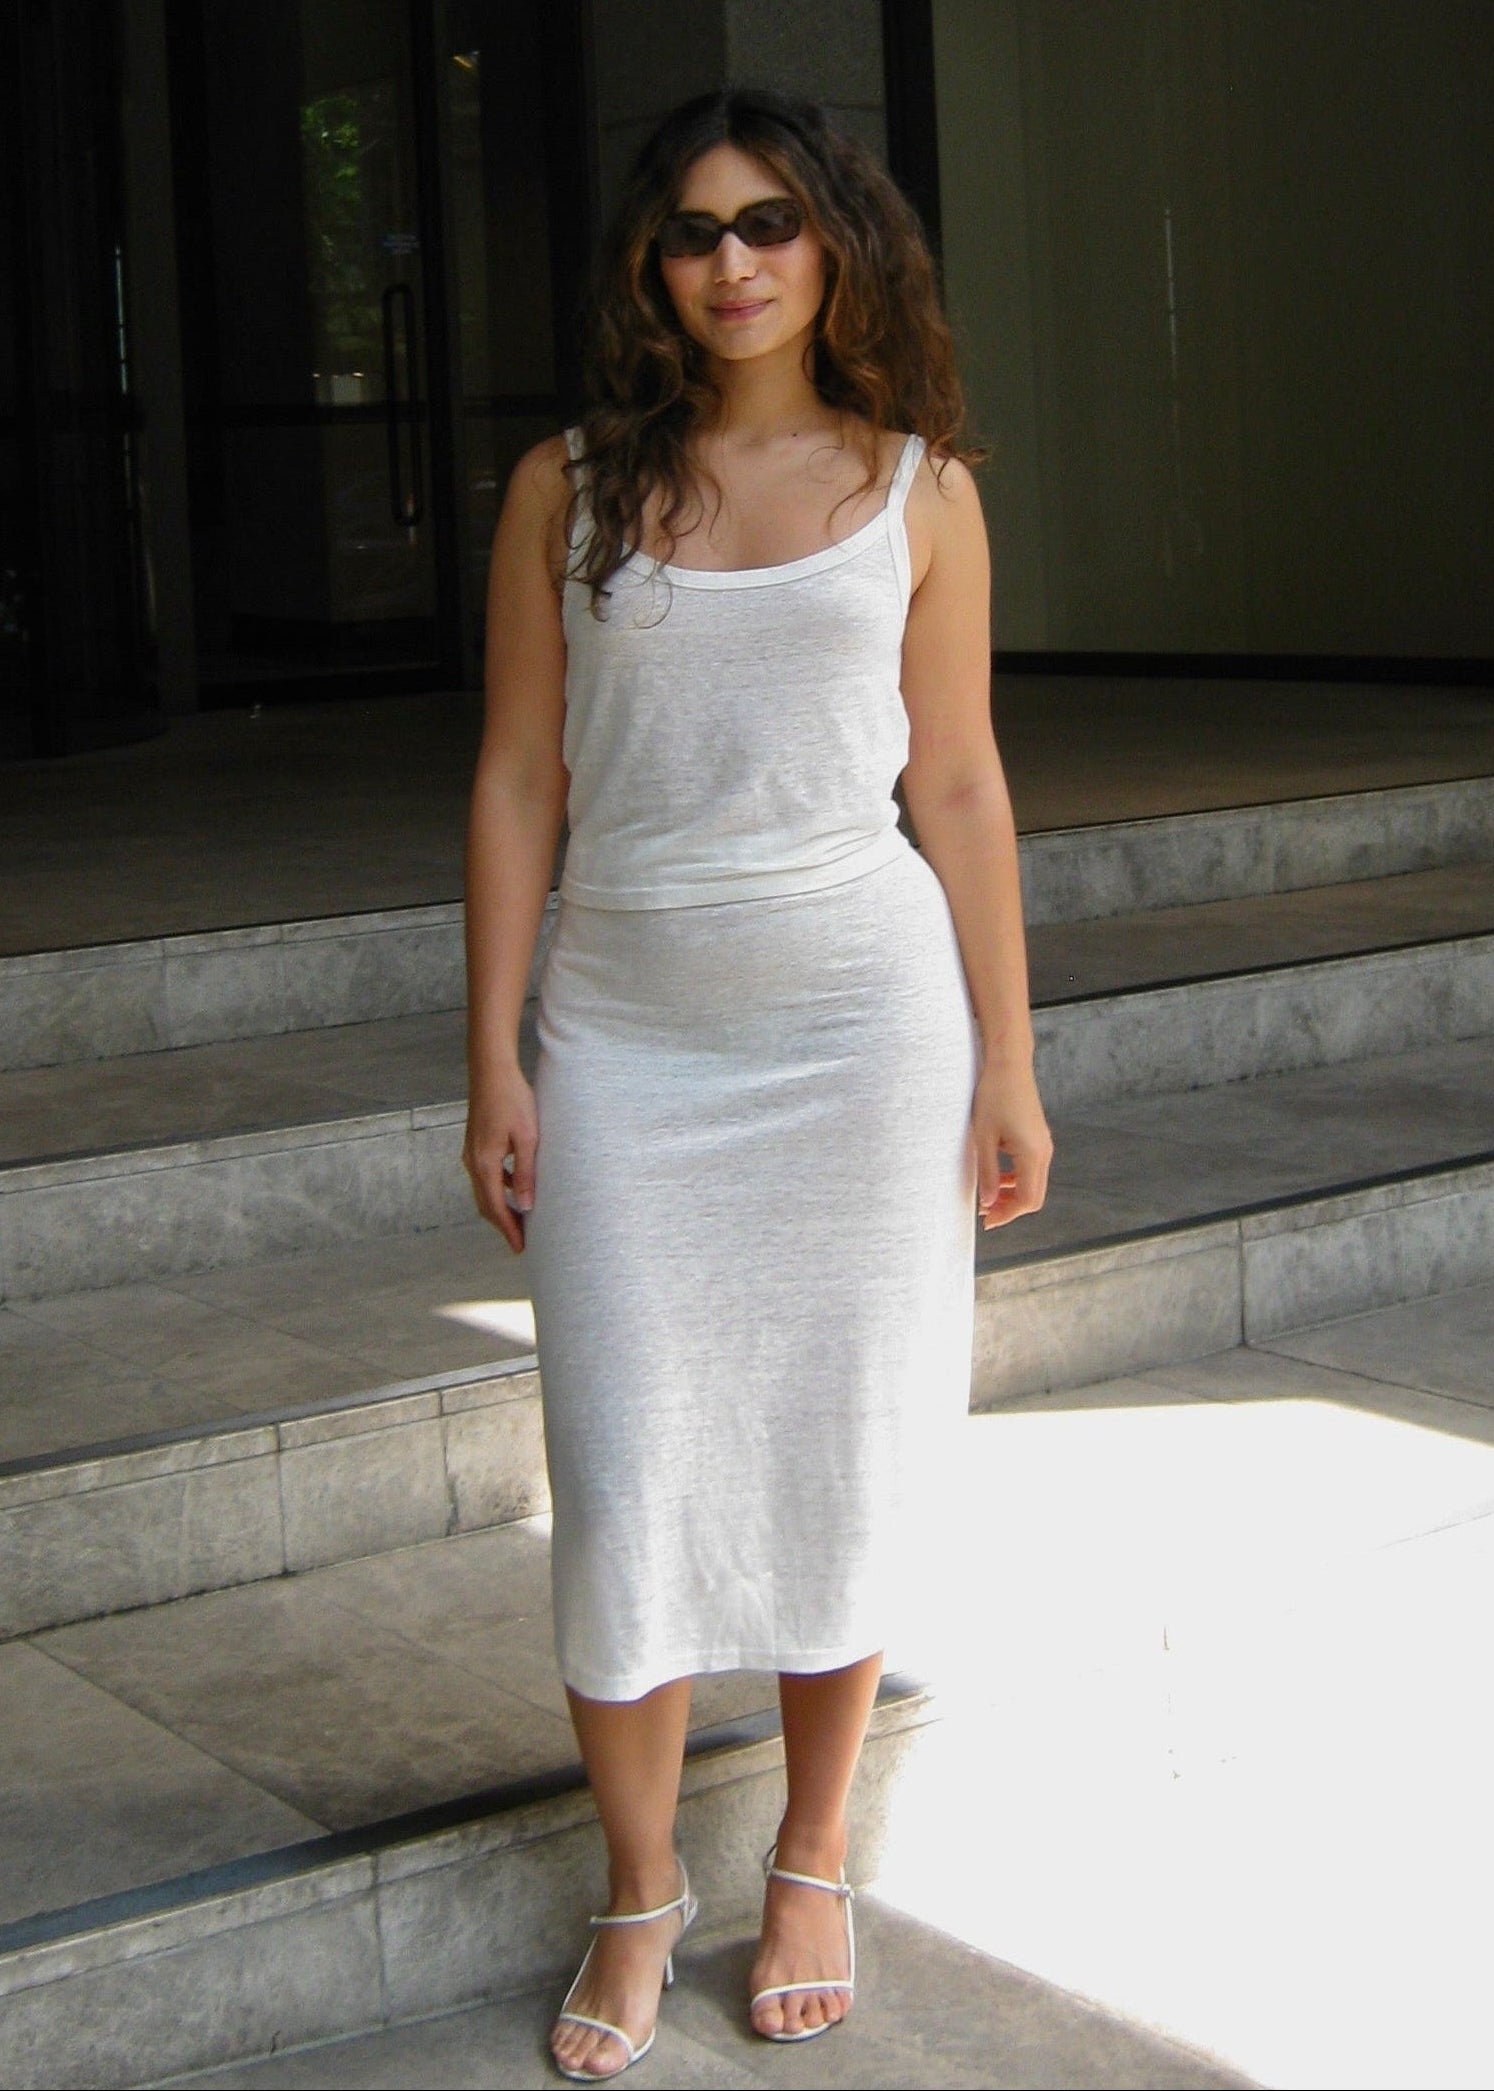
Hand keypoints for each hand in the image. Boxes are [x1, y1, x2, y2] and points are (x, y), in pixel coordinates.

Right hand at [463, 1068, 538, 1252]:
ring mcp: (471, 1152)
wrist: (491, 1069)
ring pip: (485, 1191)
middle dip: (503, 1224)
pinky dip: (499, 1189)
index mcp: (483, 1164)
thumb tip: (526, 1206)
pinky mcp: (476, 1143)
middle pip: (486, 1204)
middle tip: (521, 1241)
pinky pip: (486, 1175)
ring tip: (521, 1219)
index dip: (508, 1230)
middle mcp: (472, 1162)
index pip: (495, 1208)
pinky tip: (516, 1188)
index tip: (521, 1248)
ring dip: (501, 1207)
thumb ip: (525, 1173)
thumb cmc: (512, 1099)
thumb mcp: (527, 1138)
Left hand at [972, 1057, 1052, 1228]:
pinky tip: (997, 1176)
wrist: (1009, 1064)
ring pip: (1033, 1183)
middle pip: (1034, 1196)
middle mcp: (1044, 1152)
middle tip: (986, 1214)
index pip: (1026, 1200)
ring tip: (988, 1197)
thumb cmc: (994, 1096)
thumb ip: (988, 1173)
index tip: (986, 1220)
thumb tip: (988, 1202)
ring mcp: (1043, 1144)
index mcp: (1033, 1154)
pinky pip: (1031, 1168)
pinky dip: (1016, 1178)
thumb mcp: (984, 1137)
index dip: (1006, 1214)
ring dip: (1013, 1194)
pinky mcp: (1038, 1137)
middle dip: (1011, 1208)